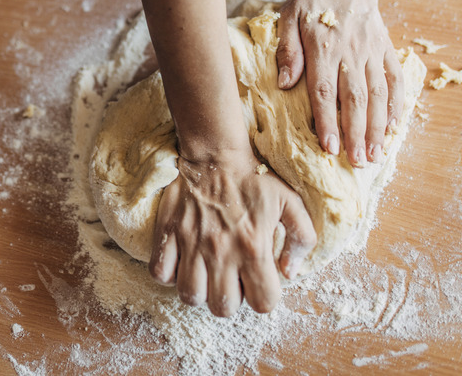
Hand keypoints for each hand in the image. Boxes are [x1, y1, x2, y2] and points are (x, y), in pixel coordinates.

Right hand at [149, 151, 315, 316]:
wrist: (215, 153)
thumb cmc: (255, 179)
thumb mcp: (291, 203)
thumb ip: (301, 239)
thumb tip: (290, 272)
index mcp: (254, 247)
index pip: (263, 303)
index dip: (264, 298)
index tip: (259, 283)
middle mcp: (221, 251)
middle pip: (223, 308)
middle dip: (230, 300)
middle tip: (230, 280)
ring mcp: (191, 244)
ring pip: (190, 296)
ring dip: (199, 292)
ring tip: (205, 276)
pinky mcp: (168, 234)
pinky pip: (160, 273)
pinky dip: (169, 275)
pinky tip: (182, 263)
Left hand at [276, 0, 404, 166]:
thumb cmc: (313, 0)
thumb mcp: (288, 16)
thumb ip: (287, 50)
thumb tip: (283, 83)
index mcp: (323, 49)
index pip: (325, 91)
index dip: (328, 121)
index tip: (329, 147)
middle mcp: (351, 54)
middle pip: (356, 99)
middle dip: (356, 134)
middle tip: (357, 162)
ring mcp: (372, 53)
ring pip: (378, 95)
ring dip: (377, 127)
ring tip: (375, 155)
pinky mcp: (386, 50)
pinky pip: (395, 80)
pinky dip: (397, 105)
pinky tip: (394, 128)